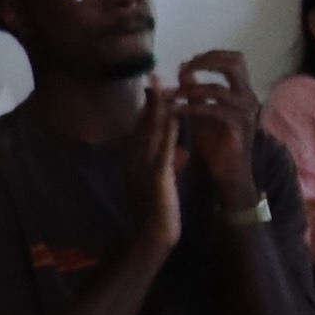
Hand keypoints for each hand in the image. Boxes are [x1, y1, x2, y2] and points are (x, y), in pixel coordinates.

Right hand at [123, 82, 187, 252]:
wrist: (154, 236)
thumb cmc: (160, 213)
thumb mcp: (163, 184)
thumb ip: (169, 166)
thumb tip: (180, 152)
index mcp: (135, 164)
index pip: (141, 132)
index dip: (148, 111)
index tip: (155, 90)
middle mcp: (135, 162)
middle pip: (143, 127)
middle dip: (150, 103)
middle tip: (155, 78)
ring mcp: (143, 168)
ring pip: (150, 133)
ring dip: (156, 109)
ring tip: (163, 87)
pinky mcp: (156, 176)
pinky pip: (162, 147)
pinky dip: (167, 129)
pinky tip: (174, 115)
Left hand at [175, 52, 261, 207]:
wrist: (228, 173)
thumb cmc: (216, 144)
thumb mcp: (202, 112)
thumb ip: (195, 91)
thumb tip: (183, 70)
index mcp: (242, 91)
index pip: (234, 59)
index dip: (210, 55)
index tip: (187, 62)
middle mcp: (248, 97)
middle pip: (234, 63)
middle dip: (205, 62)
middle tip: (182, 69)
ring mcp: (246, 111)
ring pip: (219, 88)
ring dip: (190, 88)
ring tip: (169, 94)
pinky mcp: (238, 126)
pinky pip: (213, 109)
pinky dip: (190, 107)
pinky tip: (174, 110)